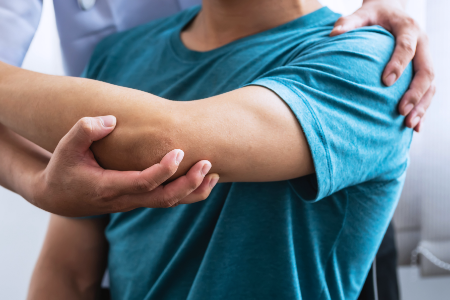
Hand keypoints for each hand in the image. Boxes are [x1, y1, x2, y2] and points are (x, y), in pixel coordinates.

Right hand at [31, 116, 218, 216]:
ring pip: (169, 203)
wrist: (60, 197)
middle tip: (208, 163)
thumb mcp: (65, 147)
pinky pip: (167, 199)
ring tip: (215, 173)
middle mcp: (125, 199)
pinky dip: (187, 192)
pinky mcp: (139, 199)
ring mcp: (134, 202)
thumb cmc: (64, 168)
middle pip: (163, 199)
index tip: (178, 151)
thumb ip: (84, 130)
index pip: (143, 182)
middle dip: (188, 183)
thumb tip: (111, 120)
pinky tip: (203, 179)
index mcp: (108, 187)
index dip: (163, 170)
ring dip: (193, 191)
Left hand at [330, 0, 434, 131]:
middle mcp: (422, 44)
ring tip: (408, 125)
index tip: (385, 82)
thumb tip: (333, 33)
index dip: (398, 64)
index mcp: (408, 29)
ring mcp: (425, 58)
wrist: (391, 11)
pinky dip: (422, 109)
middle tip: (401, 111)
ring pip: (431, 85)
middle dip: (415, 93)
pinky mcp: (423, 70)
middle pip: (426, 70)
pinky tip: (414, 128)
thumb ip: (349, 22)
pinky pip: (428, 91)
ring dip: (422, 106)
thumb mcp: (363, 13)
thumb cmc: (374, 14)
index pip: (406, 47)